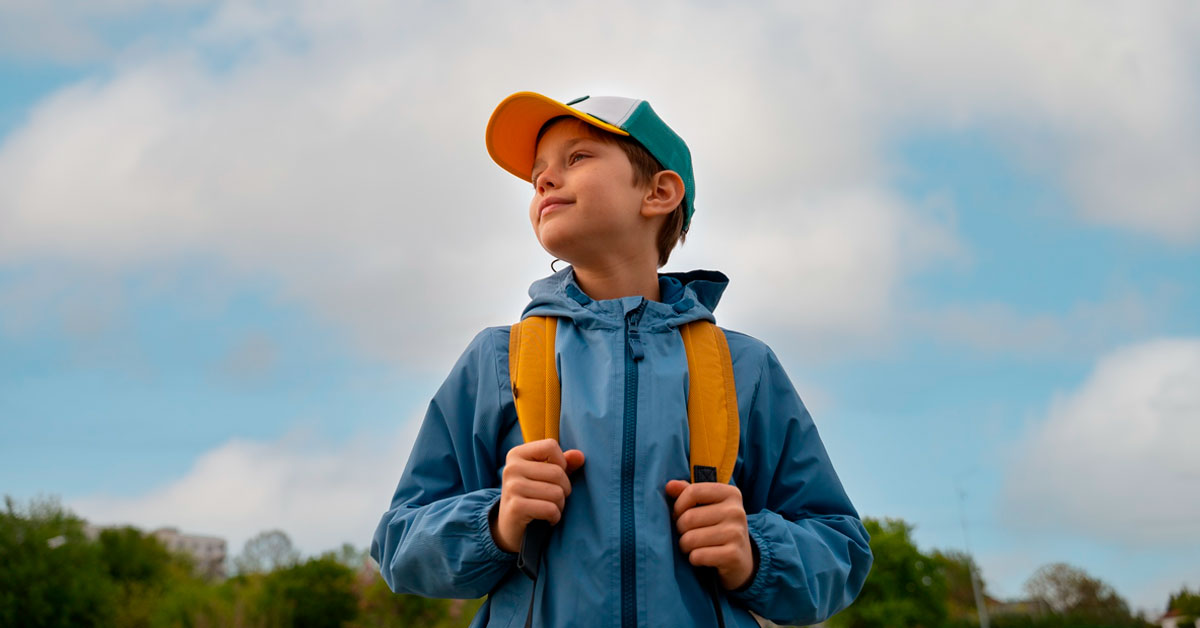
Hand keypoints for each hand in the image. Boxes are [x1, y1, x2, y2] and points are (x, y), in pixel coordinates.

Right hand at [491, 439, 584, 553]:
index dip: (561, 463)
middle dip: (564, 489)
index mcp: (517, 454)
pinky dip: (555, 517)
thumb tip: (580, 456)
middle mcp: (511, 468)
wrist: (509, 526)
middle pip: (557, 472)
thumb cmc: (532, 496)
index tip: (554, 476)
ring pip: (556, 493)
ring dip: (560, 505)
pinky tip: (548, 519)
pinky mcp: (515, 508)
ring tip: (551, 508)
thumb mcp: (546, 476)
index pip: (551, 446)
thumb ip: (564, 463)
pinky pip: (550, 509)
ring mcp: (512, 487)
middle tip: (555, 498)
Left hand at [665, 479, 753, 590]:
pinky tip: (703, 558)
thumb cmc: (717, 527)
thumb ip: (688, 492)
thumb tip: (670, 485)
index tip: (680, 514)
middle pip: (688, 517)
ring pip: (690, 539)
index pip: (693, 491)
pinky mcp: (733, 555)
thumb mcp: (707, 506)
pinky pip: (697, 556)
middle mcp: (736, 511)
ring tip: (694, 546)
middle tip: (688, 534)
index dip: (679, 505)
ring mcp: (736, 534)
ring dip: (685, 546)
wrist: (741, 559)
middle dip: (680, 529)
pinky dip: (694, 559)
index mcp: (730, 493)